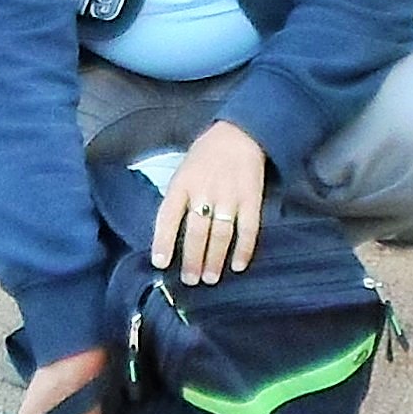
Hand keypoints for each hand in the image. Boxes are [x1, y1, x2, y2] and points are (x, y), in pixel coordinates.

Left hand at [150, 120, 267, 284]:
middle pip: (197, 231)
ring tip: (209, 279)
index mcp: (183, 183)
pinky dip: (244, 249)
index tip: (161, 263)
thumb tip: (169, 237)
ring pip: (220, 234)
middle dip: (192, 259)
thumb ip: (178, 200)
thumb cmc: (205, 157)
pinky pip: (248, 229)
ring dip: (214, 259)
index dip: (163, 241)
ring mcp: (230, 195)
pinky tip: (238, 265)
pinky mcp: (252, 198)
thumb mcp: (183, 172)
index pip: (169, 215)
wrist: (240, 133)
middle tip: (190, 280)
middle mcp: (205, 190)